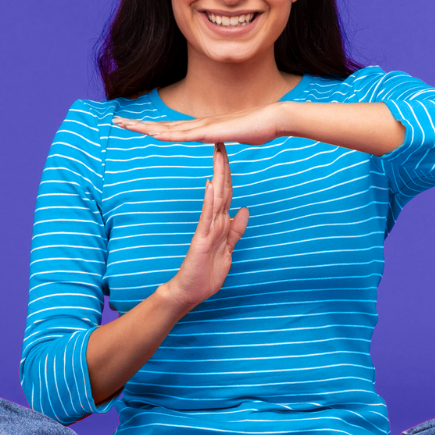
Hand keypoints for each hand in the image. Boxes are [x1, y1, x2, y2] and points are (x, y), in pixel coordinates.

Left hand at [114, 103, 284, 144]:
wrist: (273, 119)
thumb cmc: (258, 128)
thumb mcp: (233, 137)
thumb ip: (222, 138)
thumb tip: (217, 141)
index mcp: (200, 128)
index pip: (169, 128)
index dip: (148, 127)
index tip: (131, 126)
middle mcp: (197, 125)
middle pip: (162, 125)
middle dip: (138, 124)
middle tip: (115, 122)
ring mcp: (203, 127)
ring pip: (168, 128)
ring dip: (146, 127)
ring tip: (125, 125)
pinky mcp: (212, 132)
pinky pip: (185, 135)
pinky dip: (168, 134)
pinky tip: (154, 134)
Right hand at [163, 143, 249, 309]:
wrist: (188, 292)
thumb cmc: (206, 273)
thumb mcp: (229, 249)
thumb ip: (236, 230)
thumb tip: (245, 209)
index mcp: (221, 223)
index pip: (227, 193)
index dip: (230, 174)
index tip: (230, 154)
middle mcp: (213, 222)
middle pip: (221, 189)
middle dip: (223, 167)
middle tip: (222, 142)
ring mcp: (206, 229)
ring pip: (215, 198)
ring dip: (217, 176)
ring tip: (217, 155)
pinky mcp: (202, 239)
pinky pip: (207, 216)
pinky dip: (210, 200)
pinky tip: (210, 184)